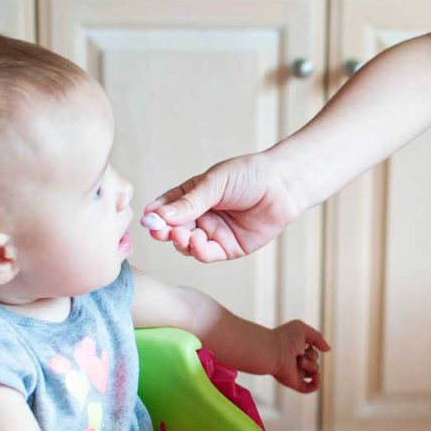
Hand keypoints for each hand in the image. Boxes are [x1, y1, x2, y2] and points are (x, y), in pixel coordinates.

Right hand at [141, 153, 300, 262]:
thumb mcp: (214, 184)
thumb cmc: (249, 175)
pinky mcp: (229, 248)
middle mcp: (200, 216)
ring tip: (182, 235)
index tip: (147, 219)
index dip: (155, 215)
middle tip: (160, 231)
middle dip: (164, 231)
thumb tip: (158, 215)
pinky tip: (198, 241)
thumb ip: (188, 202)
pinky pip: (207, 254)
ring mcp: (213, 233)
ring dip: (180, 242)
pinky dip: (198, 251)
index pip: (166, 207)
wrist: (283, 186)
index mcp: (192, 196)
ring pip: (186, 244)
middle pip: (173, 229)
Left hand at [270, 320, 329, 392]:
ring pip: (314, 372)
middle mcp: (295, 361)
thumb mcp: (303, 330)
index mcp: (295, 350)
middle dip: (312, 356)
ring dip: (311, 365)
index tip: (303, 343)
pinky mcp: (294, 383)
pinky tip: (316, 376)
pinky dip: (316, 383)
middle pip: (315, 361)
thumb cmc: (284, 338)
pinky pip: (309, 388)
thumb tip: (328, 350)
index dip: (312, 346)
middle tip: (299, 353)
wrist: (273, 351)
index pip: (312, 350)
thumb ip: (318, 337)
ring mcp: (295, 372)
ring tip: (299, 361)